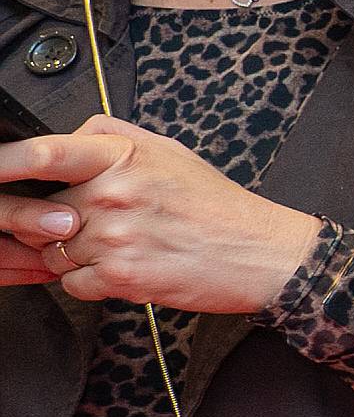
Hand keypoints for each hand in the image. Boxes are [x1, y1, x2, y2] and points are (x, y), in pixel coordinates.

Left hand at [0, 119, 323, 310]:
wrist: (264, 253)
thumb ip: (115, 135)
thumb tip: (70, 133)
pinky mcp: (121, 276)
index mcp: (124, 157)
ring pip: (53, 251)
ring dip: (75, 254)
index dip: (3, 163)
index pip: (43, 153)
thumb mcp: (172, 151)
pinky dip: (92, 281)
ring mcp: (115, 236)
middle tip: (79, 225)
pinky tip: (126, 267)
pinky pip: (72, 283)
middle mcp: (115, 194)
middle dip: (51, 224)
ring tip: (119, 247)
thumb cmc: (219, 206)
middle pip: (40, 212)